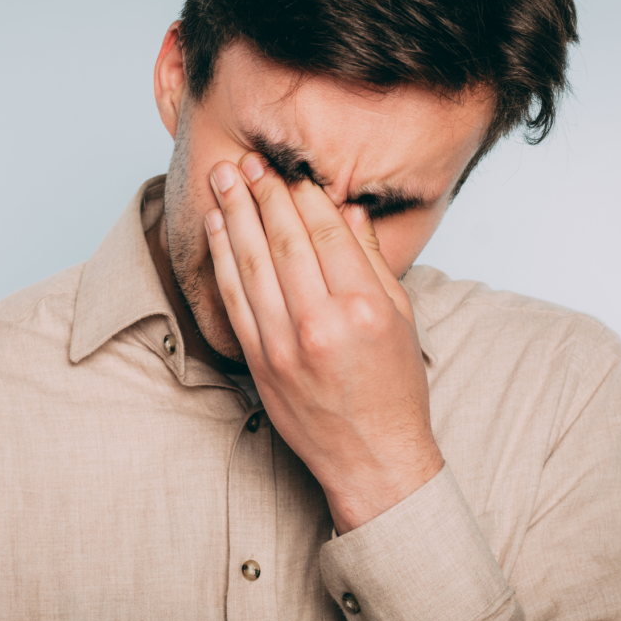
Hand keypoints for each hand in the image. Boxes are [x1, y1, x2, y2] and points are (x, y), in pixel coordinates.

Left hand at [204, 153, 443, 532]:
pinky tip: (217, 229)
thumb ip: (372, 261)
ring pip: (252, 265)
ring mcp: (283, 346)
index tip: (291, 172)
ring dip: (234, 216)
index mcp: (364, 309)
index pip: (326, 235)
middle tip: (247, 162)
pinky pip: (234, 300)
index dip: (304, 197)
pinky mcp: (259, 363)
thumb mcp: (403, 320)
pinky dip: (222, 260)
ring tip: (223, 179)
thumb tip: (347, 212)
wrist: (372, 458)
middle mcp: (320, 325)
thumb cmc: (395, 389)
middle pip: (284, 242)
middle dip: (262, 194)